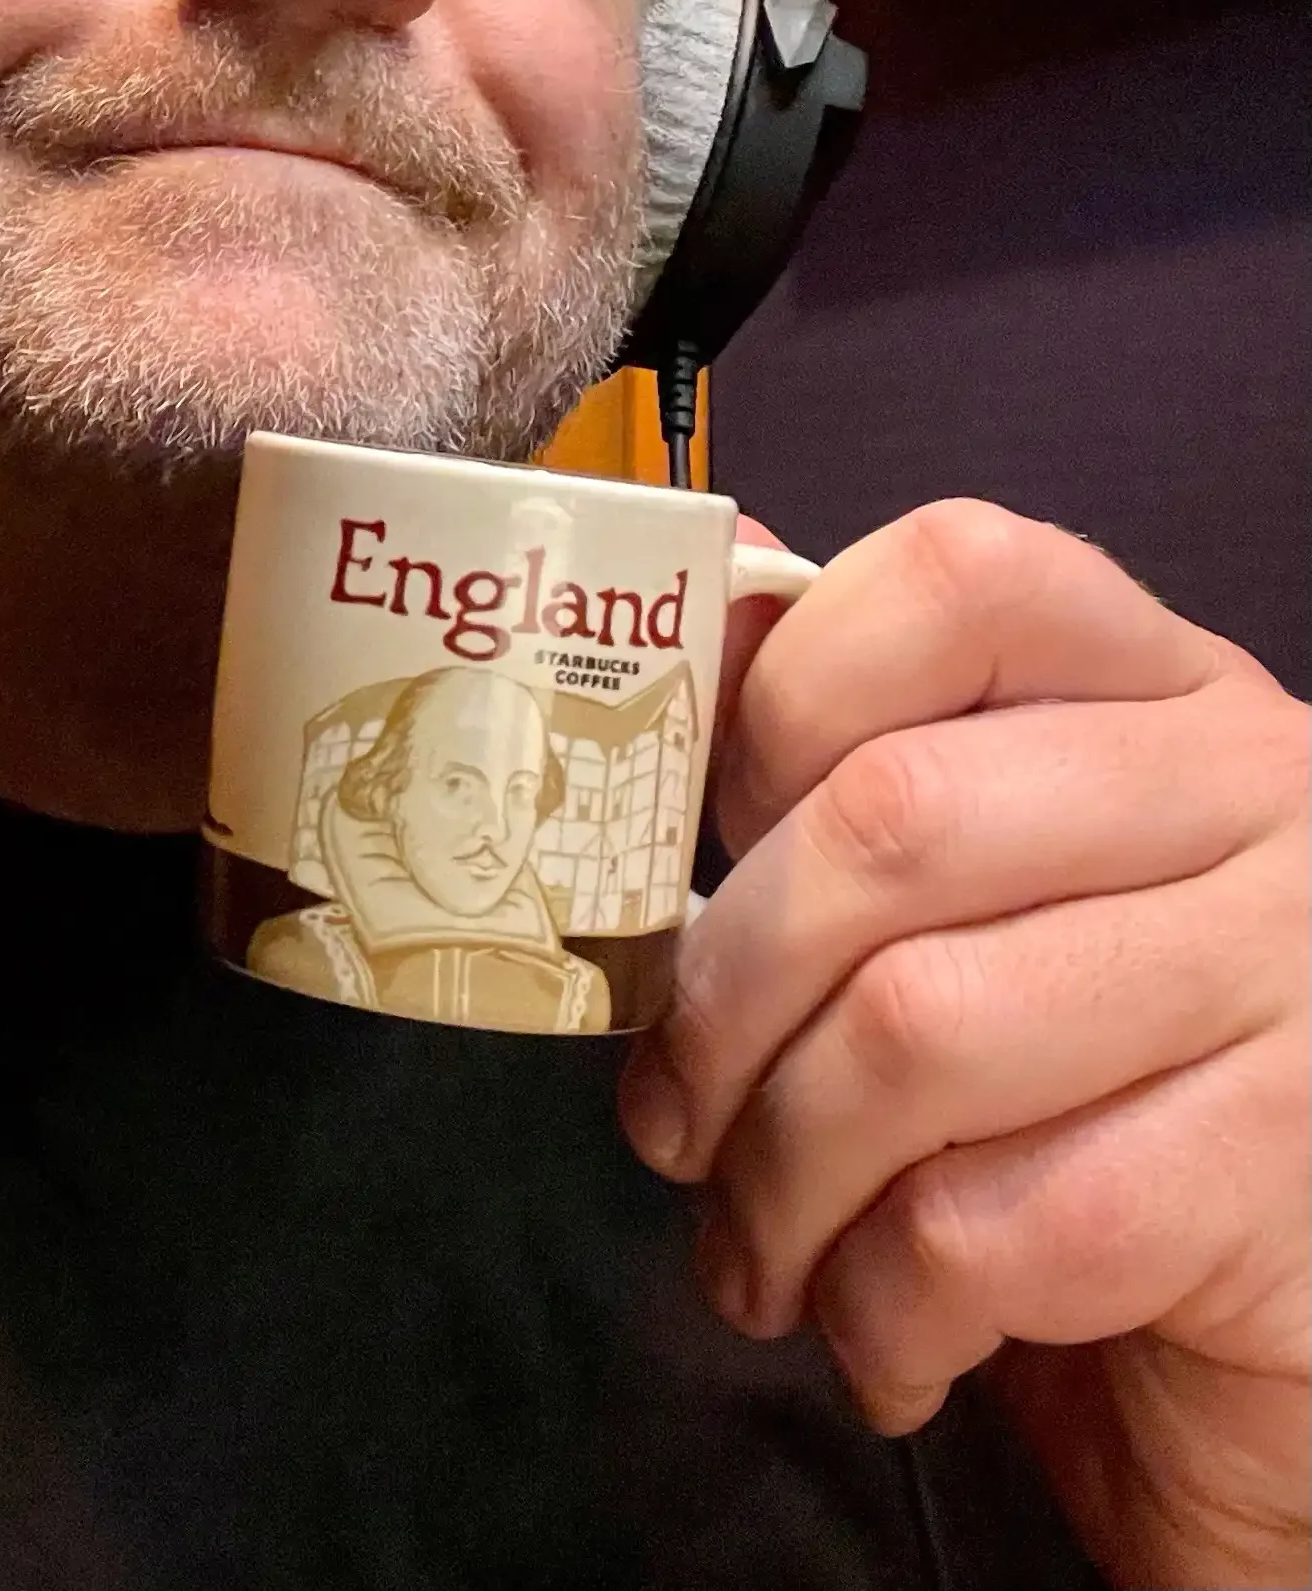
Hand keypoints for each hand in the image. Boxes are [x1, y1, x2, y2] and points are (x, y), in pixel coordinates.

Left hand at [620, 500, 1310, 1590]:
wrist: (1290, 1341)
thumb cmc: (1103, 1091)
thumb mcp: (1000, 887)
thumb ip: (866, 746)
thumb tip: (691, 587)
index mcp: (1162, 687)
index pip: (958, 577)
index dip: (783, 697)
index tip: (710, 838)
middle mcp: (1255, 793)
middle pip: (894, 815)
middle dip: (723, 994)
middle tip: (671, 1117)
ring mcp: (1292, 974)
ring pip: (918, 1029)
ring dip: (779, 1173)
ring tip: (756, 1250)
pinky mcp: (1289, 1173)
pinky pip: (993, 1223)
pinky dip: (881, 1305)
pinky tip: (883, 1344)